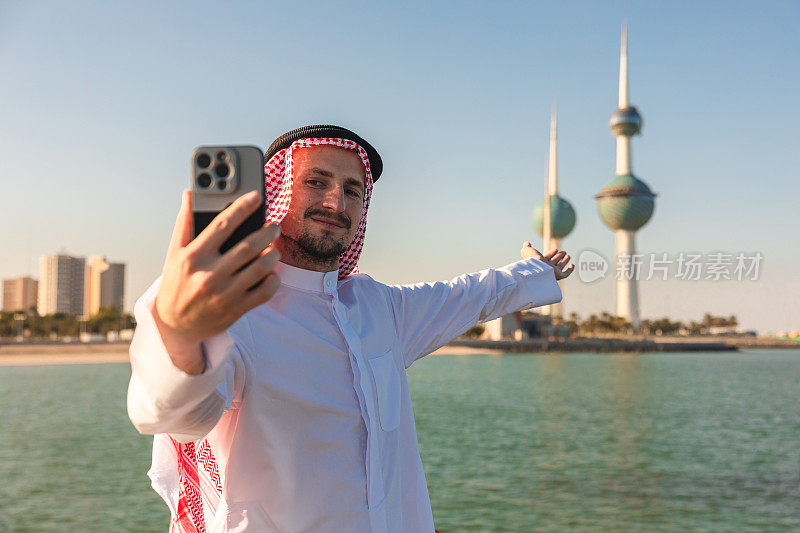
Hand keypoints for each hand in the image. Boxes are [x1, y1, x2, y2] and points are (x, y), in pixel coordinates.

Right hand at [153, 189, 280, 373]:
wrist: (175, 325)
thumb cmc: (177, 283)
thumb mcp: (174, 253)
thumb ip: (184, 223)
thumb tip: (190, 193)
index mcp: (193, 257)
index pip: (221, 225)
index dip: (241, 208)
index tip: (256, 197)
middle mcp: (209, 275)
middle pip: (248, 247)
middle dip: (266, 232)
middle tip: (273, 226)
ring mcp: (224, 295)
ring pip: (260, 268)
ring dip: (273, 254)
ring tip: (273, 248)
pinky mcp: (236, 310)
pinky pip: (265, 291)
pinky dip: (273, 279)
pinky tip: (271, 271)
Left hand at [520, 241, 574, 280]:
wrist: (536, 268)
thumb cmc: (531, 259)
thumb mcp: (527, 251)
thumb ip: (527, 247)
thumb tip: (527, 243)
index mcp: (539, 264)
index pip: (546, 259)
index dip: (550, 254)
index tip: (556, 249)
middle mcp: (545, 269)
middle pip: (553, 263)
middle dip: (558, 257)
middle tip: (563, 251)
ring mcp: (552, 273)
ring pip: (559, 267)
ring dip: (564, 261)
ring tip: (567, 255)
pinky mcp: (558, 275)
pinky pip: (565, 274)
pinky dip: (570, 270)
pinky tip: (572, 265)